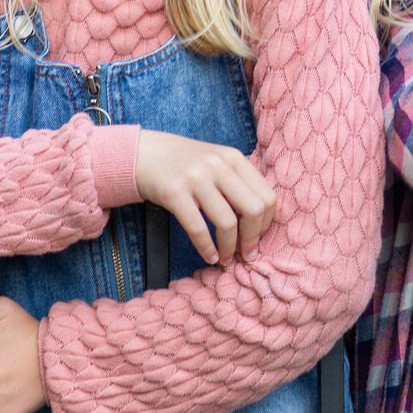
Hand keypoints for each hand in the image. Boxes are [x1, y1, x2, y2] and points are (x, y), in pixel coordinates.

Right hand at [134, 129, 275, 263]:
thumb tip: (261, 220)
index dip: (267, 223)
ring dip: (229, 248)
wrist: (144, 153)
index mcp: (234, 158)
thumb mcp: (217, 162)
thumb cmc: (186, 163)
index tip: (258, 237)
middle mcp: (218, 165)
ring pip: (227, 222)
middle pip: (253, 210)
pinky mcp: (174, 193)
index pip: (267, 196)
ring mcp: (196, 178)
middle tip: (246, 254)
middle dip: (252, 238)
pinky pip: (197, 228)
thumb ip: (239, 182)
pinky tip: (209, 257)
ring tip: (226, 259)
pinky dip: (206, 248)